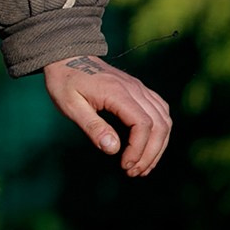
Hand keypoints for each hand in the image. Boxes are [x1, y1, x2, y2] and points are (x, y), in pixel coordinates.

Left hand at [42, 54, 172, 176]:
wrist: (68, 57)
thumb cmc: (65, 82)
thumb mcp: (70, 105)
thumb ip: (92, 126)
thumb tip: (113, 149)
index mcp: (117, 92)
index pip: (143, 124)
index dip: (138, 149)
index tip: (124, 166)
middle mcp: (134, 89)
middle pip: (159, 124)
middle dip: (151, 153)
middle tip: (134, 172)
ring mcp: (139, 88)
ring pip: (164, 119)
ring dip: (158, 146)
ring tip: (142, 167)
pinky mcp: (140, 91)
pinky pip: (160, 111)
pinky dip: (160, 132)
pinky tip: (148, 148)